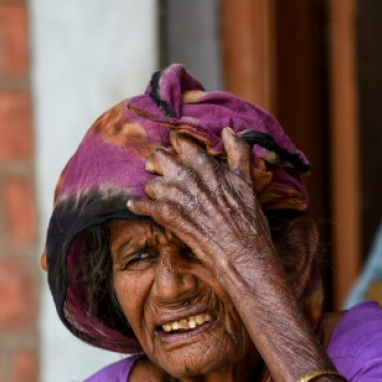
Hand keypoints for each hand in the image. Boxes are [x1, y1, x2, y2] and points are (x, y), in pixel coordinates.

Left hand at [127, 128, 277, 277]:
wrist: (240, 250)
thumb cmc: (246, 217)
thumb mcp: (246, 179)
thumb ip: (238, 151)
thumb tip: (228, 131)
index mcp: (204, 163)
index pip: (179, 141)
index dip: (176, 145)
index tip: (175, 151)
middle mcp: (185, 175)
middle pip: (159, 157)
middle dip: (158, 163)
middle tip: (159, 170)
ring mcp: (173, 194)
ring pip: (149, 182)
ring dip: (153, 188)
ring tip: (158, 195)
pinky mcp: (165, 215)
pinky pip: (140, 205)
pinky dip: (136, 206)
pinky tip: (135, 206)